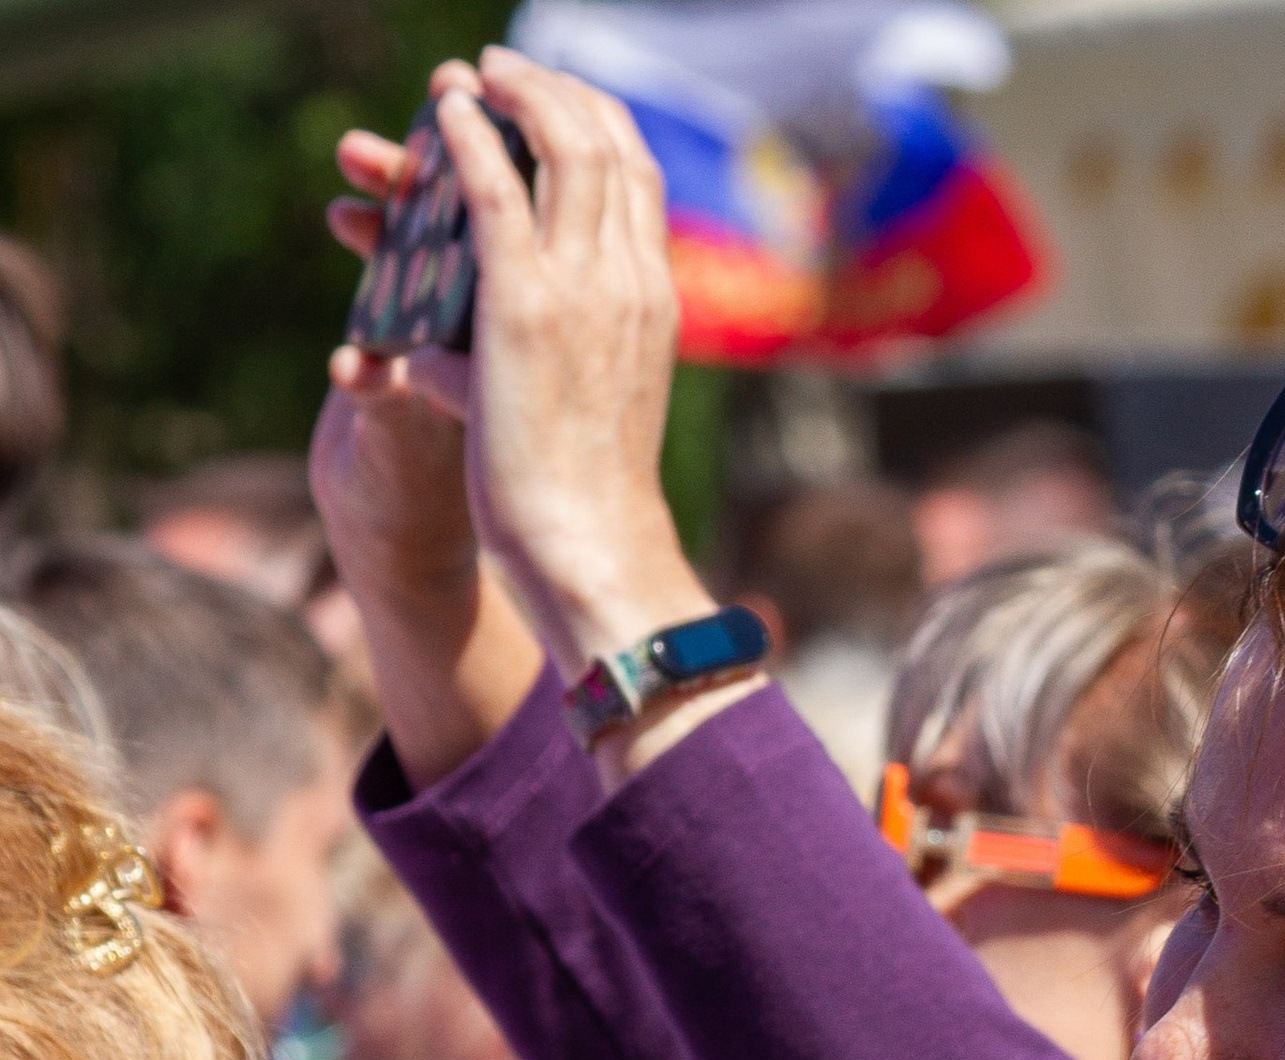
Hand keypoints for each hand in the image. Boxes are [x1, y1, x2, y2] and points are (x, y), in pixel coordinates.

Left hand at [317, 51, 726, 783]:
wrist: (591, 552)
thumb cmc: (577, 506)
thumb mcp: (558, 412)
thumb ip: (500, 363)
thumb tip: (419, 353)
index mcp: (653, 302)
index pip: (637, 178)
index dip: (594, 121)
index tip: (549, 102)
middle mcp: (629, 282)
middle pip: (608, 142)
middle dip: (552, 89)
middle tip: (500, 69)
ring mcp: (583, 289)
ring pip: (563, 145)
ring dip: (515, 93)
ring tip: (472, 76)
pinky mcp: (525, 306)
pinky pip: (498, 190)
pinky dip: (471, 139)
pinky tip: (448, 114)